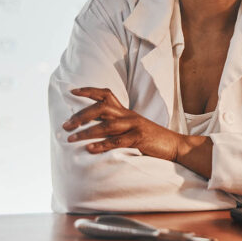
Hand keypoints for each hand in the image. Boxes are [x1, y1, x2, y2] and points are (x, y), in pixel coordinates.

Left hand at [63, 87, 182, 159]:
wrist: (175, 145)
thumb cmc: (152, 139)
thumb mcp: (133, 128)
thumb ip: (117, 126)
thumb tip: (94, 130)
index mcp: (126, 112)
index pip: (106, 94)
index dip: (89, 91)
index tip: (72, 91)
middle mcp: (129, 115)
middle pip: (101, 107)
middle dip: (81, 115)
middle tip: (66, 125)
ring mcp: (135, 126)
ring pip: (106, 125)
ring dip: (86, 132)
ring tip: (71, 138)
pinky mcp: (140, 139)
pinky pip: (118, 141)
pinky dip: (102, 145)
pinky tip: (90, 149)